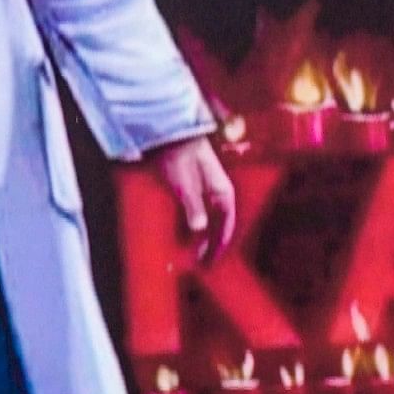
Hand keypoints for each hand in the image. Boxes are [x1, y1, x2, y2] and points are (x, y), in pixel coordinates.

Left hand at [149, 132, 237, 265]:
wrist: (168, 130)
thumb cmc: (177, 154)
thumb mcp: (184, 183)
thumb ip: (192, 206)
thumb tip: (199, 229)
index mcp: (222, 191)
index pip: (225, 226)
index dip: (217, 247)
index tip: (207, 264)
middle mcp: (217, 191)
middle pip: (217, 225)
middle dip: (208, 246)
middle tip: (198, 264)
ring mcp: (205, 188)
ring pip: (207, 219)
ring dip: (199, 237)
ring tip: (188, 252)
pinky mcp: (192, 185)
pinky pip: (196, 212)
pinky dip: (191, 225)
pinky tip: (181, 231)